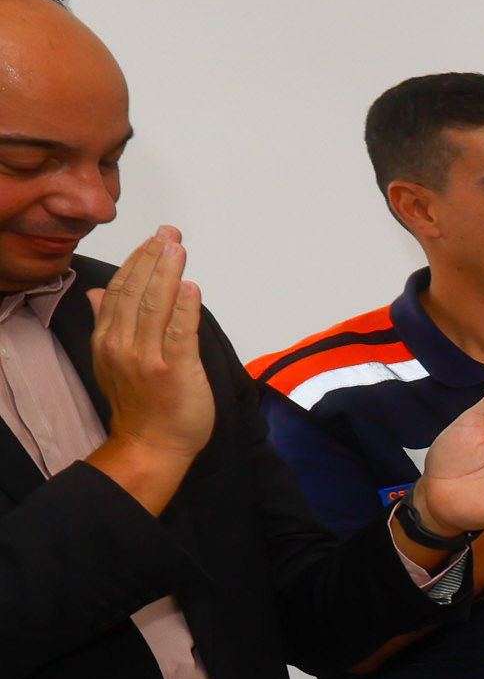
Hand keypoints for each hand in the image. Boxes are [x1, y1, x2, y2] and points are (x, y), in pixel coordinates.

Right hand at [80, 227, 214, 498]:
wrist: (151, 445)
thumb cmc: (141, 404)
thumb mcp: (112, 359)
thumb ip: (109, 322)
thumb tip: (98, 291)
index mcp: (108, 340)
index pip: (120, 291)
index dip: (137, 262)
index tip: (154, 239)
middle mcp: (122, 345)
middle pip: (136, 292)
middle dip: (153, 258)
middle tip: (169, 233)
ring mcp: (147, 358)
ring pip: (156, 306)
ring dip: (167, 273)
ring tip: (178, 247)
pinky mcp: (173, 371)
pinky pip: (179, 333)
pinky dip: (184, 308)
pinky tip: (190, 286)